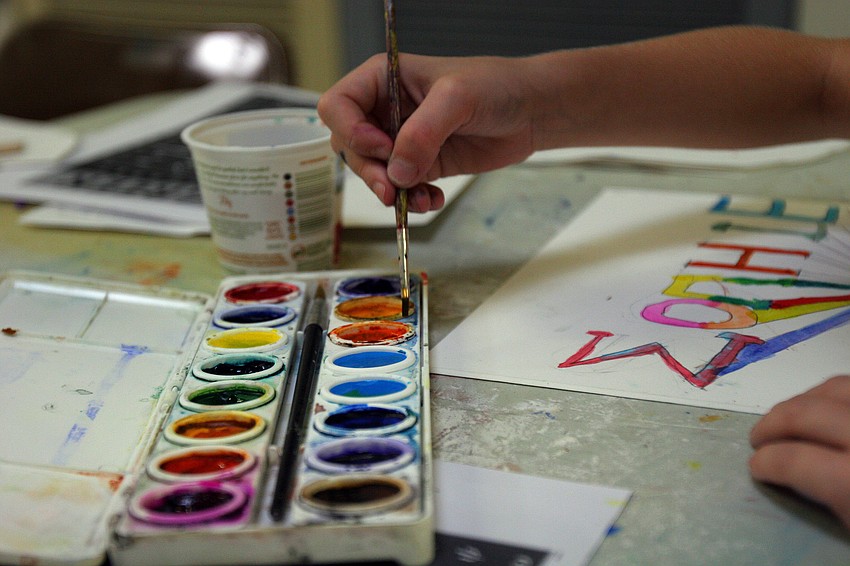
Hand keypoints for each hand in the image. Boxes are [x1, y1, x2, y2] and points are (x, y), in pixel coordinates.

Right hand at [317, 53, 538, 211]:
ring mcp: (400, 140)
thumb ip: (423, 132)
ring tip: (421, 199)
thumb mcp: (457, 98)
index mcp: (381, 79)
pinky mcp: (420, 165)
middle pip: (348, 146)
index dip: (350, 131)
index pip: (338, 105)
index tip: (381, 147)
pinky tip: (433, 199)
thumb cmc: (495, 86)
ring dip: (391, 192)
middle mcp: (384, 110)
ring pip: (372, 173)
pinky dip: (412, 201)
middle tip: (391, 189)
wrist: (530, 111)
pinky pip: (400, 189)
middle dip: (369, 171)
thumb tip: (397, 172)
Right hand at [750, 375, 849, 527]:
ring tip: (789, 417)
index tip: (756, 466)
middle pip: (807, 413)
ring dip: (803, 400)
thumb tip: (793, 480)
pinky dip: (835, 394)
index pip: (795, 460)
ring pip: (835, 387)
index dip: (768, 462)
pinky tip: (828, 409)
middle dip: (773, 423)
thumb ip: (827, 501)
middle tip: (759, 438)